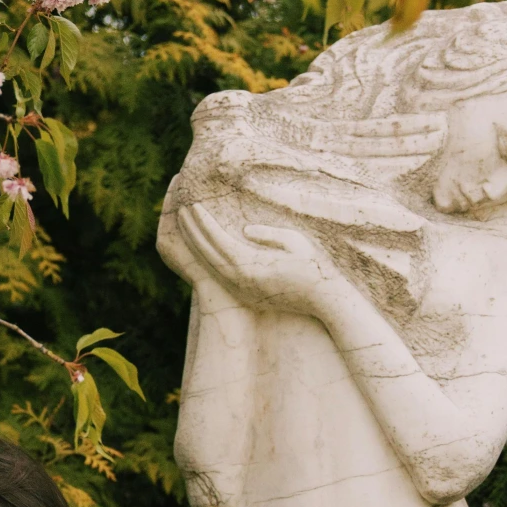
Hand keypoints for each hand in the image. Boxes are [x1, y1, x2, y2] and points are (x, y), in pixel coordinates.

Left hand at [177, 202, 331, 317]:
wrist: (325, 301)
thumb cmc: (314, 267)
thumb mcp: (293, 242)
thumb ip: (267, 234)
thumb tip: (245, 230)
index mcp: (250, 266)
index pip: (217, 240)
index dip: (203, 222)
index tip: (192, 205)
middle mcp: (241, 281)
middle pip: (208, 253)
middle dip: (193, 231)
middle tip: (181, 210)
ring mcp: (242, 290)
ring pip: (211, 265)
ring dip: (197, 244)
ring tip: (187, 226)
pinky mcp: (246, 294)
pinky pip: (221, 273)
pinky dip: (209, 257)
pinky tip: (204, 246)